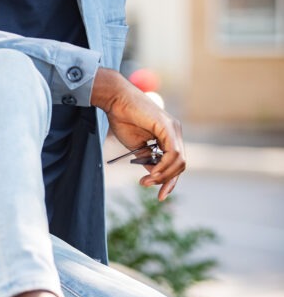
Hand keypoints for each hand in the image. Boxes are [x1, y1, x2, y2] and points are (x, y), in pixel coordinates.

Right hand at [91, 67, 185, 200]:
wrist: (115, 101)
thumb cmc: (123, 119)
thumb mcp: (137, 147)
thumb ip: (148, 160)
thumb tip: (155, 177)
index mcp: (169, 137)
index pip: (176, 164)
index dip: (169, 181)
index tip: (160, 196)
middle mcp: (175, 132)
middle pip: (180, 165)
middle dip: (167, 181)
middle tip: (146, 185)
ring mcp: (173, 129)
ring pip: (179, 162)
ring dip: (163, 176)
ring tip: (146, 181)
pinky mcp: (168, 127)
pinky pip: (173, 153)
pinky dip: (164, 166)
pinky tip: (152, 173)